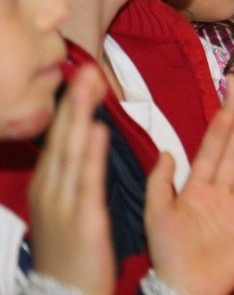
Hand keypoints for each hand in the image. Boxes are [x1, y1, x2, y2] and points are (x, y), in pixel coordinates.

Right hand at [29, 66, 113, 294]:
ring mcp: (64, 204)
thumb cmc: (73, 254)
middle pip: (62, 138)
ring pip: (71, 152)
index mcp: (49, 186)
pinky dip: (89, 153)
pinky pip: (86, 181)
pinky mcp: (82, 220)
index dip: (71, 105)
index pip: (60, 137)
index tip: (82, 73)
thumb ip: (75, 174)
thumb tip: (85, 139)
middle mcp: (51, 190)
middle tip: (84, 68)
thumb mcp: (67, 208)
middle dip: (73, 101)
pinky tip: (95, 130)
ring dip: (79, 115)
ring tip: (88, 85)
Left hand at [146, 79, 233, 294]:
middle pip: (233, 158)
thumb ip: (160, 183)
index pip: (210, 152)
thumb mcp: (157, 214)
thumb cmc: (168, 254)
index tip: (228, 105)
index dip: (219, 129)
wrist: (186, 290)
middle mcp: (220, 196)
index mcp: (196, 190)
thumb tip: (166, 152)